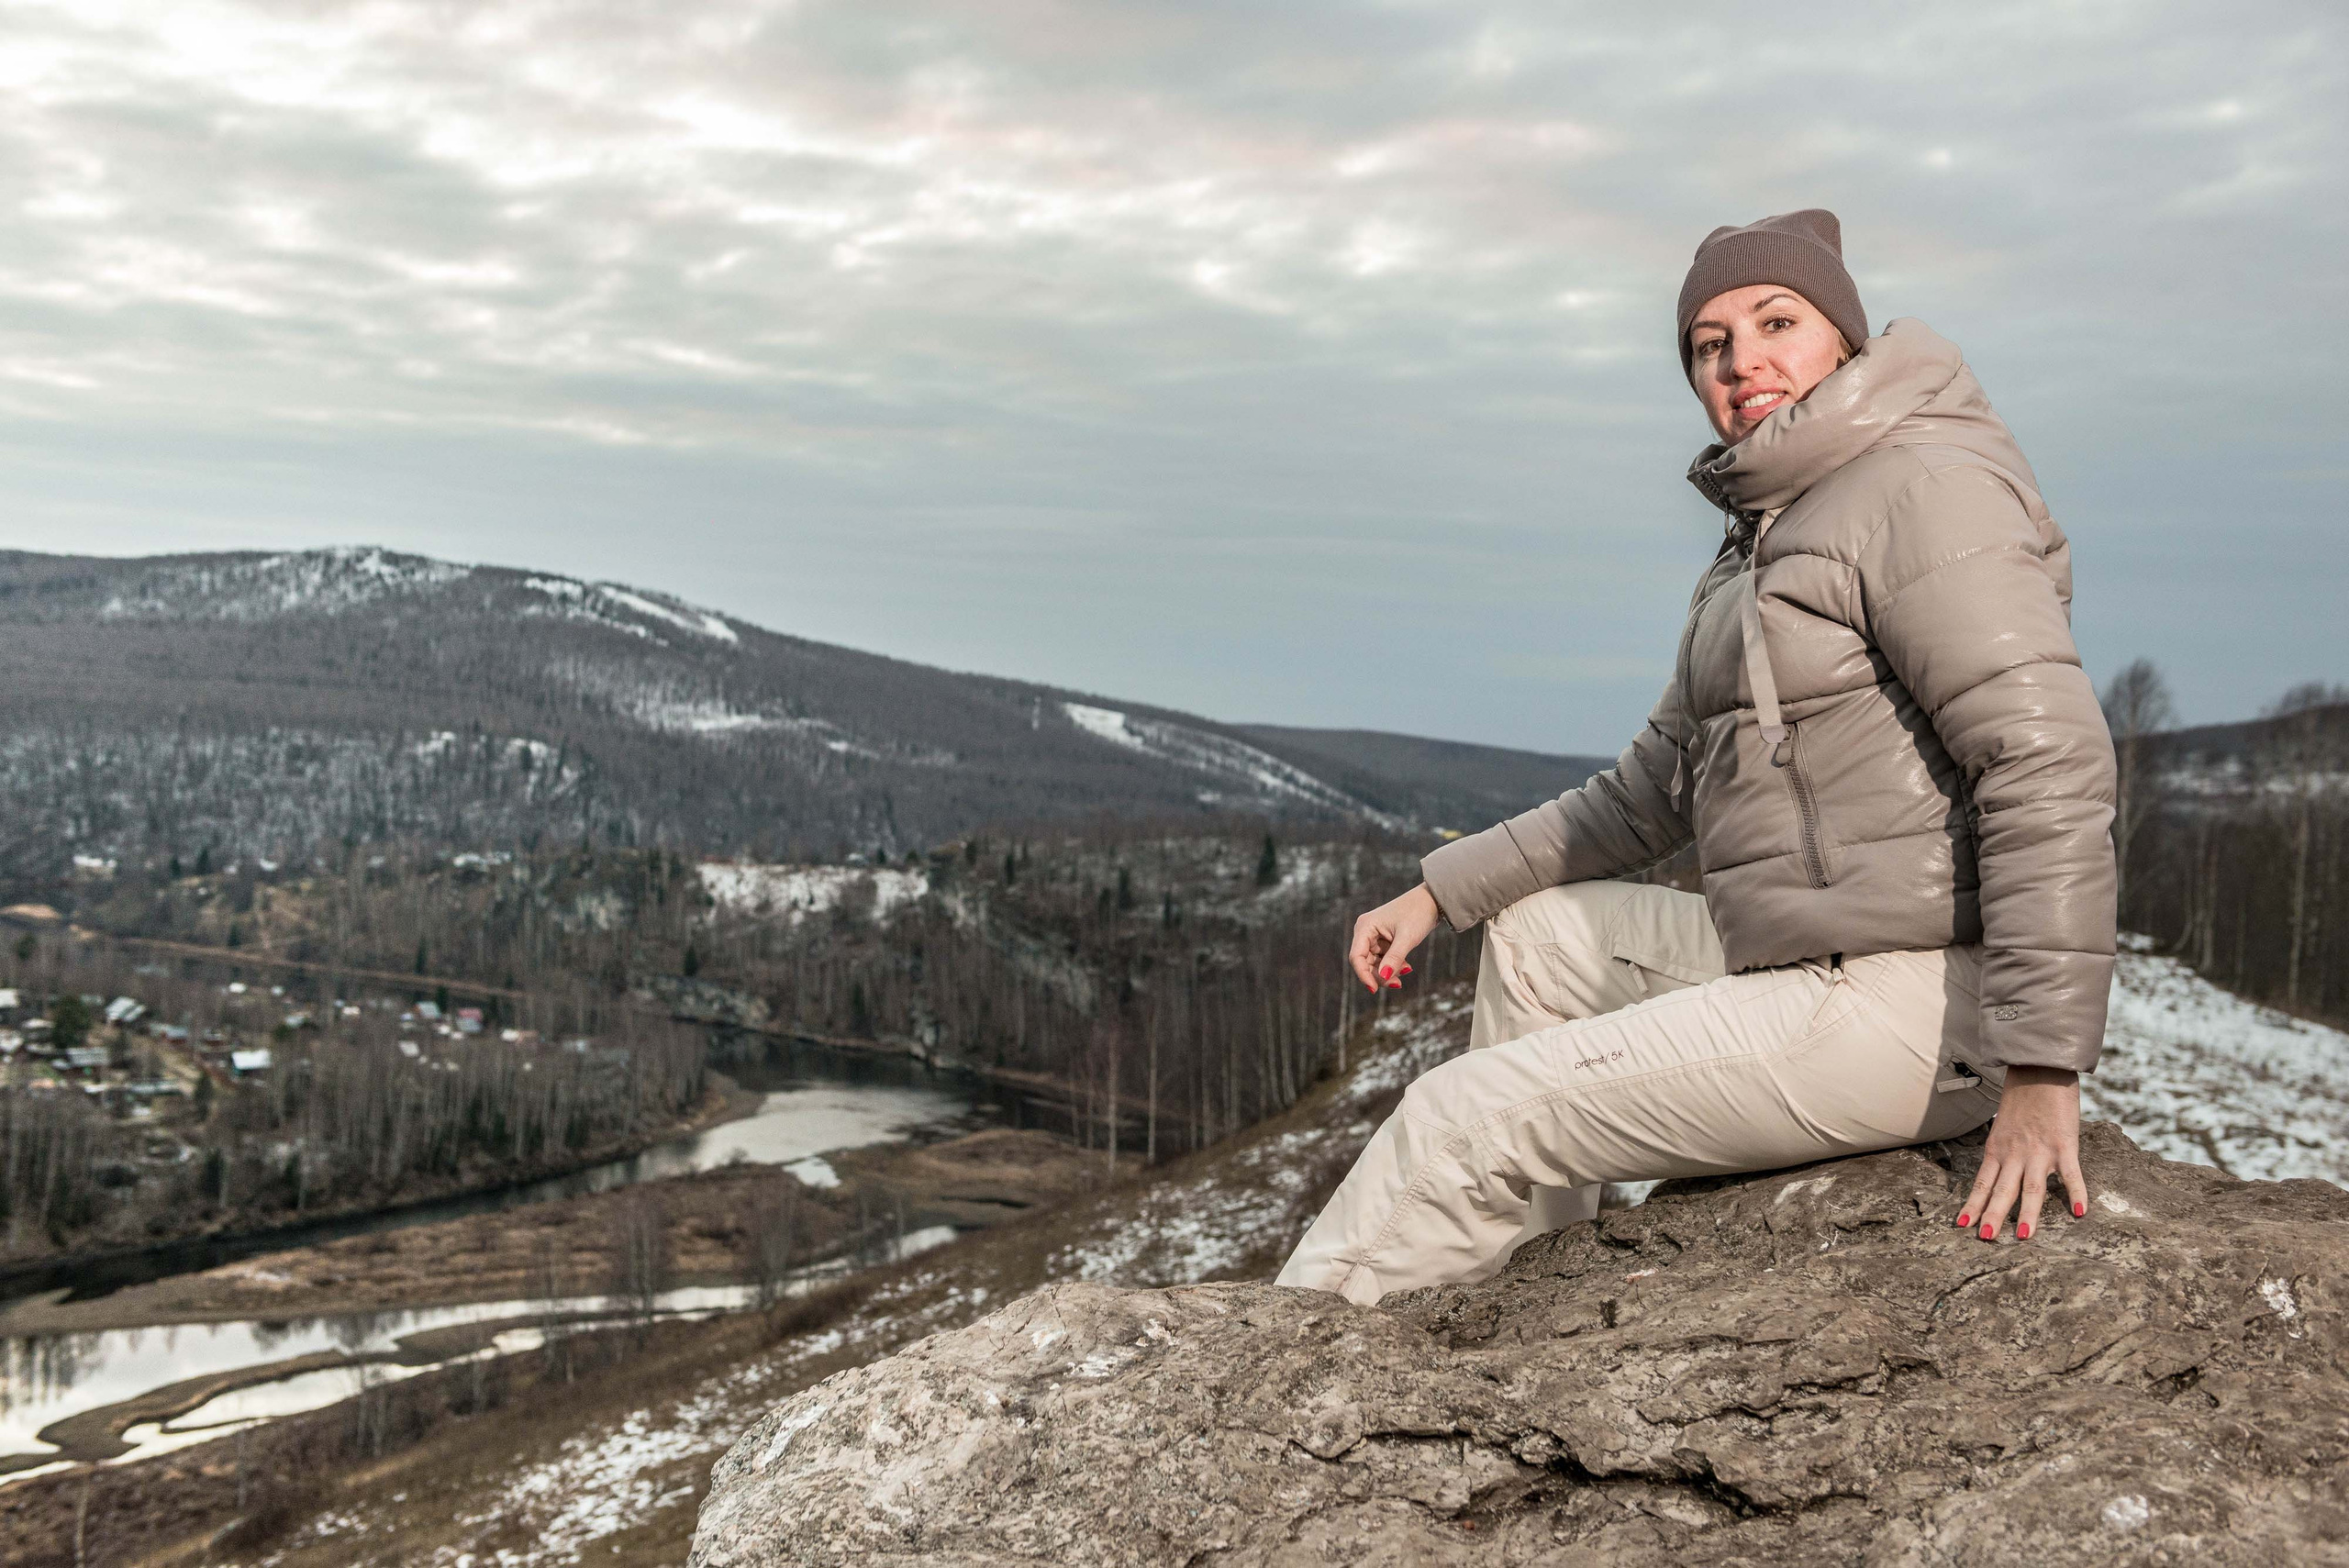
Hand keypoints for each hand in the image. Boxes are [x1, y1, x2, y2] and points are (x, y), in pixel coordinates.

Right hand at [1349, 884, 1441, 993]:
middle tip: (1398, 983)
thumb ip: (1394, 959)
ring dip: (1388, 972)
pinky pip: (1384, 959)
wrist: (1432, 900)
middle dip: (1380, 975)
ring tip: (1406, 971)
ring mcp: (1374, 936)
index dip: (1363, 975)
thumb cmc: (1418, 913)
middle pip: (1365, 963)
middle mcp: (1366, 931)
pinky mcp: (1384, 940)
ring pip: (1375, 963)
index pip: (1356, 957)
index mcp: (1365, 927)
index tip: (1375, 989)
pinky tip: (1407, 967)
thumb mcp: (1407, 939)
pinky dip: (1394, 965)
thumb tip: (1383, 978)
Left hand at [1958, 1066, 2085, 1241]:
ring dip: (2027, 1213)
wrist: (2039, 1069)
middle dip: (1992, 1216)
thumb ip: (2002, 1150)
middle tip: (1985, 1239)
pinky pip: (2071, 1174)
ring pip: (2032, 1188)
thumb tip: (1999, 1171)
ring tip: (2024, 1237)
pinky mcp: (2065, 1144)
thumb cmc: (2022, 1098)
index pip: (1981, 1183)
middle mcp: (2015, 1154)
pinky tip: (2079, 1212)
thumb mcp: (2002, 1127)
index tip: (1962, 1226)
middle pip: (2001, 1190)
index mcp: (1997, 1150)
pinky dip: (2076, 1193)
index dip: (1972, 1205)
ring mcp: (2040, 1151)